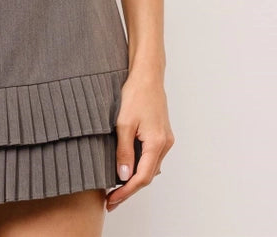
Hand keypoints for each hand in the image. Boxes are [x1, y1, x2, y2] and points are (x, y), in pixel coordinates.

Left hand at [106, 67, 174, 212]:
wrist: (147, 75)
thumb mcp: (123, 123)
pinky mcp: (161, 133)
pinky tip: (128, 167)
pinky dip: (140, 165)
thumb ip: (124, 151)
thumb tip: (123, 176)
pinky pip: (152, 156)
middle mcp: (164, 144)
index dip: (126, 192)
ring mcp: (165, 139)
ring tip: (116, 187)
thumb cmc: (135, 94)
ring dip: (135, 178)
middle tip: (111, 199)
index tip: (112, 200)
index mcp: (156, 143)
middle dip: (129, 189)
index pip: (142, 178)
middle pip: (147, 175)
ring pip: (150, 167)